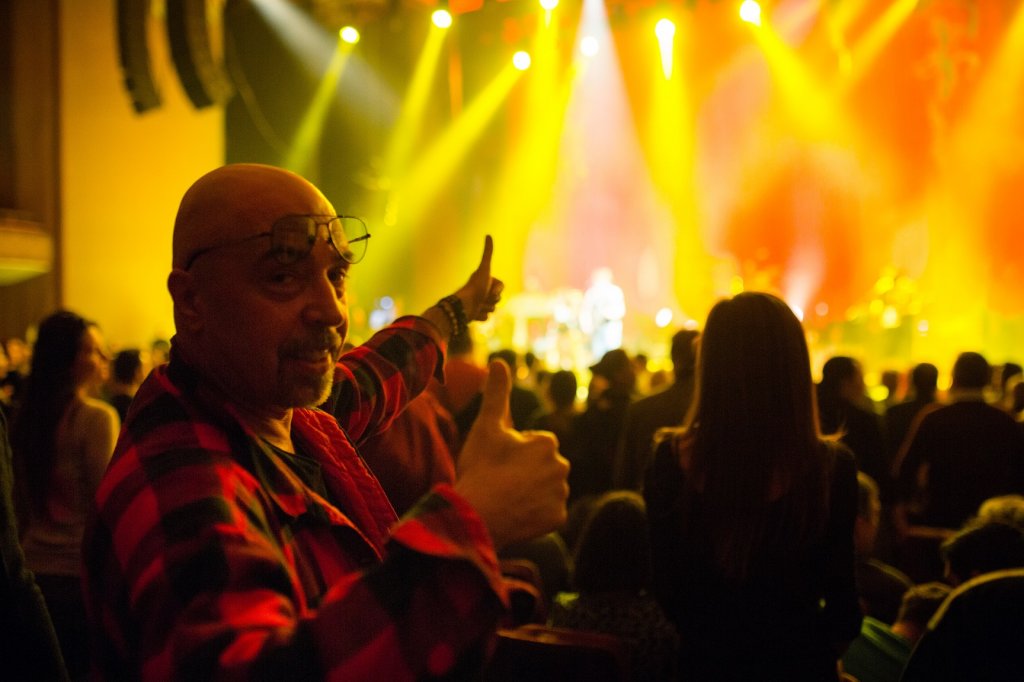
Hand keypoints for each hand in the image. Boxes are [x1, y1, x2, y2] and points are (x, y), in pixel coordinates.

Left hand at [453, 235, 503, 321]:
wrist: (464, 306)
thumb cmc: (475, 287)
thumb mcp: (484, 268)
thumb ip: (487, 253)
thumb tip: (488, 234)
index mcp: (484, 281)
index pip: (501, 288)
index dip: (497, 290)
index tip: (487, 288)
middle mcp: (481, 291)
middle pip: (498, 299)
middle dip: (492, 300)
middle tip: (482, 298)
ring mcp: (479, 303)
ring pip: (493, 309)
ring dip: (486, 308)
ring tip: (477, 306)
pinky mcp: (476, 314)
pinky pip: (486, 317)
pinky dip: (481, 316)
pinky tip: (474, 314)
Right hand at [454, 360, 569, 549]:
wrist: (475, 515)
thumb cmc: (480, 468)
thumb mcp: (486, 427)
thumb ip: (497, 394)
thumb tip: (499, 361)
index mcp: (547, 443)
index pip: (533, 444)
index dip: (512, 451)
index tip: (496, 462)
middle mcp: (562, 467)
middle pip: (542, 467)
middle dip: (525, 471)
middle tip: (500, 481)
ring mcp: (561, 495)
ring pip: (545, 489)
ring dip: (531, 492)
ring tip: (506, 498)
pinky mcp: (558, 519)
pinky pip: (548, 513)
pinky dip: (535, 514)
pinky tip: (516, 514)